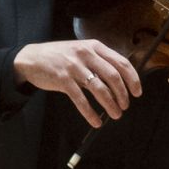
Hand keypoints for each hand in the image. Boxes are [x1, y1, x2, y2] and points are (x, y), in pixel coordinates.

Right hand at [14, 40, 142, 128]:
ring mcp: (74, 66)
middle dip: (123, 94)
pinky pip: (81, 100)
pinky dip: (90, 113)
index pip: (121, 62)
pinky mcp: (62, 80)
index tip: (137, 92)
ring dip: (110, 105)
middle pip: (113, 76)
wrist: (31, 58)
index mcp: (94, 46)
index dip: (132, 79)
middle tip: (125, 106)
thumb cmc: (60, 57)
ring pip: (99, 89)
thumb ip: (100, 60)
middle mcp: (86, 54)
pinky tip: (96, 121)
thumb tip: (121, 80)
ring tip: (115, 114)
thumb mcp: (82, 50)